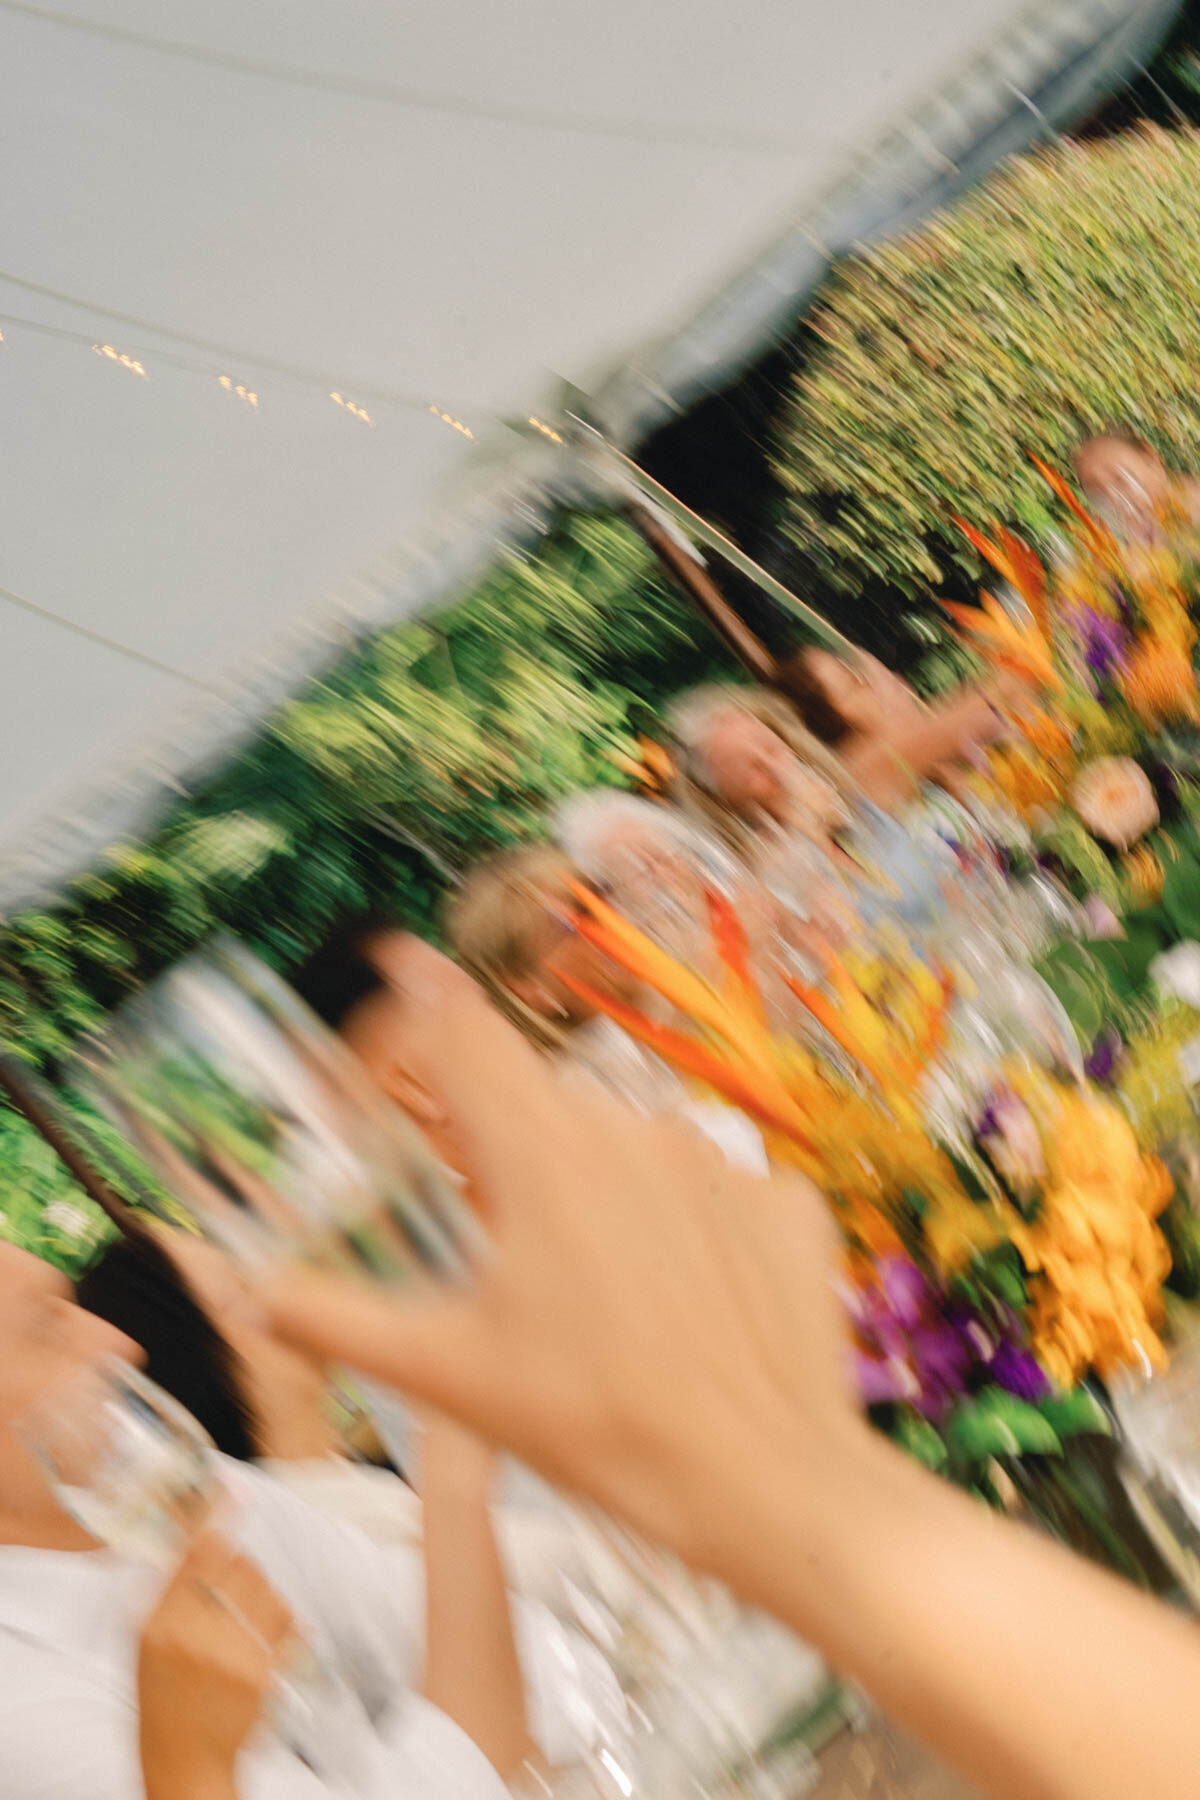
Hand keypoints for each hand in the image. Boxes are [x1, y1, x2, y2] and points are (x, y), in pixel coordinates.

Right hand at [138, 1527, 294, 1799]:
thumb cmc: (163, 1699)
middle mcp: (191, 1633)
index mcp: (157, 1623)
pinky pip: (285, 1618)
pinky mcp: (261, 1671)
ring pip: (264, 1587)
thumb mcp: (145, 1644)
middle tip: (230, 1593)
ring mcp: (229, 1652)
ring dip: (260, 1595)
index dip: (214, 1516)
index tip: (232, 1488)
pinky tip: (263, 1642)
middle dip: (239, 1568)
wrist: (183, 1763)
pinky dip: (281, 1622)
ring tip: (242, 1625)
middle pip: (235, 1563)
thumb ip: (168, 1592)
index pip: (191, 1554)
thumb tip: (193, 1536)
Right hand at [259, 940, 853, 1575]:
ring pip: (633, 1154)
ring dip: (606, 1203)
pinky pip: (714, 1196)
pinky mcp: (784, 1202)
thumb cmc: (596, 1427)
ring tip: (610, 1307)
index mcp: (542, 1155)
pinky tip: (690, 1307)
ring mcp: (720, 1161)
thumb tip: (253, 1296)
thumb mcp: (448, 1376)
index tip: (398, 954)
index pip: (465, 1033)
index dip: (423, 990)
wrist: (765, 1483)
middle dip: (518, 1167)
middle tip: (517, 1262)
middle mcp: (632, 1131)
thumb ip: (337, 1320)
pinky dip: (691, 1235)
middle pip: (548, 1114)